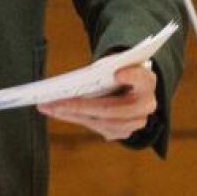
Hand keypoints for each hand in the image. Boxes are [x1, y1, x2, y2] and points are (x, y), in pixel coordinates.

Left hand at [38, 61, 155, 140]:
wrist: (130, 86)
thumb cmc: (119, 70)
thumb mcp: (115, 63)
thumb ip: (105, 68)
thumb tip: (78, 82)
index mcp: (147, 82)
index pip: (143, 79)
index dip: (131, 76)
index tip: (117, 73)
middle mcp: (146, 105)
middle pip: (112, 109)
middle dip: (80, 107)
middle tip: (55, 102)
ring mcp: (136, 122)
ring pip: (101, 123)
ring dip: (72, 115)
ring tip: (49, 107)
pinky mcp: (123, 132)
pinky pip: (96, 128)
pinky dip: (75, 119)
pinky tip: (57, 112)